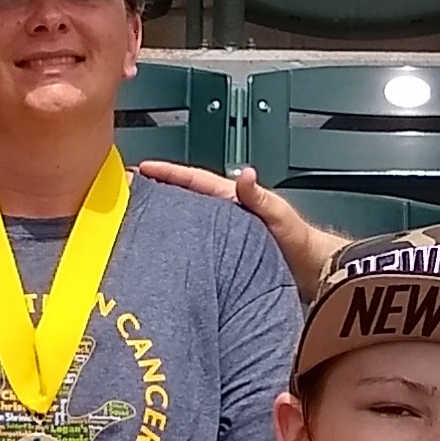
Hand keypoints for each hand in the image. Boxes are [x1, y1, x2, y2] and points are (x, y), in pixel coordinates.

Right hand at [129, 161, 347, 296]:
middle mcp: (224, 214)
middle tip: (128, 190)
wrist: (311, 271)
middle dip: (158, 190)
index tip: (143, 169)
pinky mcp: (223, 256)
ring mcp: (222, 235)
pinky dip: (177, 240)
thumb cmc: (298, 242)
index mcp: (232, 200)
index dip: (169, 173)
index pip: (194, 180)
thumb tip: (244, 175)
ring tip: (136, 216)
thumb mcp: (278, 215)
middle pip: (185, 197)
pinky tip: (162, 249)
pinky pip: (194, 242)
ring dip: (165, 214)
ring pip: (187, 219)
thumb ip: (259, 196)